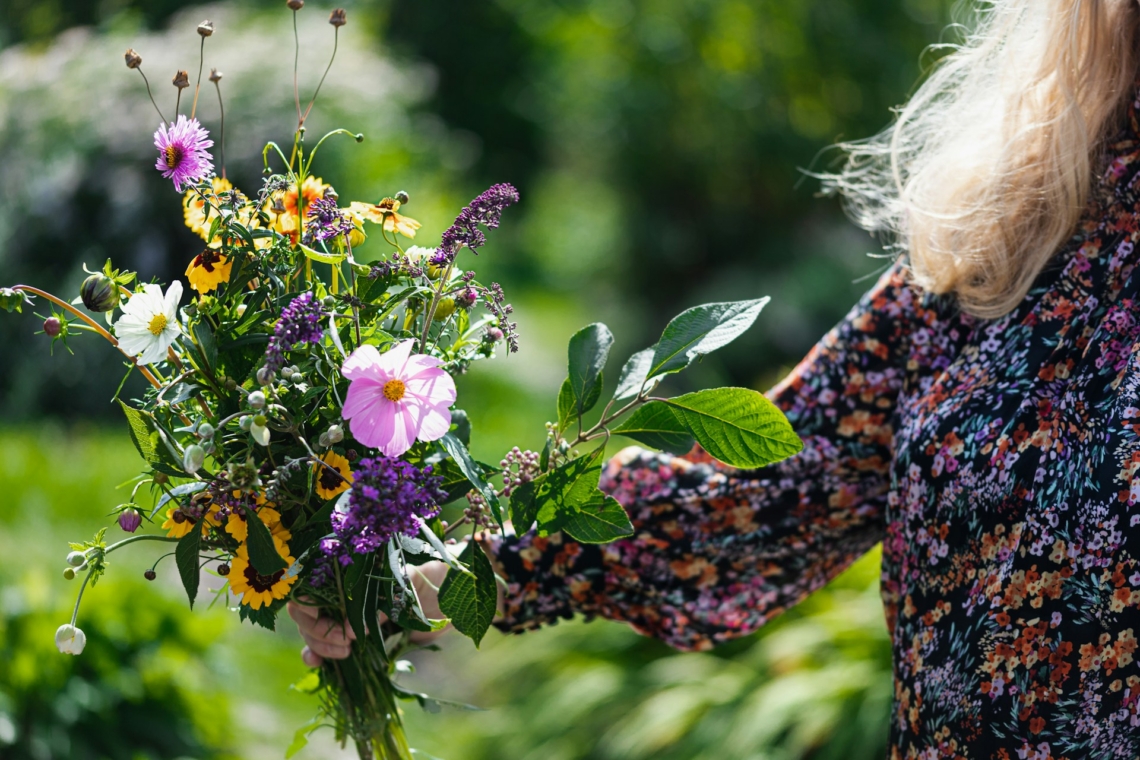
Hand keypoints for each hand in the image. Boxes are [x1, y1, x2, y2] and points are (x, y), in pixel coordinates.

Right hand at [288, 560, 451, 667]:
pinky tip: (317, 664)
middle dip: (316, 631)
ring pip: (312, 629)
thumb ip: (379, 603)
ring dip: (318, 645)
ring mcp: (347, 611)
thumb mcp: (409, 583)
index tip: (335, 628)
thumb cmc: (435, 577)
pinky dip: (317, 654)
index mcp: (352, 568)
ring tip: (344, 653)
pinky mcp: (356, 632)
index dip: (311, 609)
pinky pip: (325, 643)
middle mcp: (344, 588)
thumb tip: (345, 631)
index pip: (309, 584)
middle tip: (344, 644)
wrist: (456, 596)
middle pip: (306, 611)